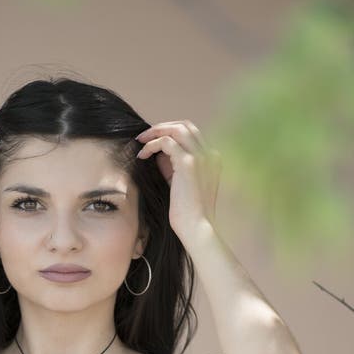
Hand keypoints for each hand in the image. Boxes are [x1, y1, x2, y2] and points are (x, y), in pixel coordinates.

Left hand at [135, 120, 221, 242]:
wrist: (196, 227)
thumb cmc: (188, 212)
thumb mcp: (180, 184)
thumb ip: (173, 167)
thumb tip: (158, 154)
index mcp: (212, 159)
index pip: (192, 134)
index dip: (171, 132)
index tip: (154, 141)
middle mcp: (210, 154)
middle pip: (186, 125)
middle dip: (163, 127)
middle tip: (144, 136)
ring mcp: (201, 156)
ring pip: (177, 128)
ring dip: (156, 132)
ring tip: (140, 141)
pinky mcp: (188, 163)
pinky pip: (166, 142)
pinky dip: (152, 145)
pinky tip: (142, 155)